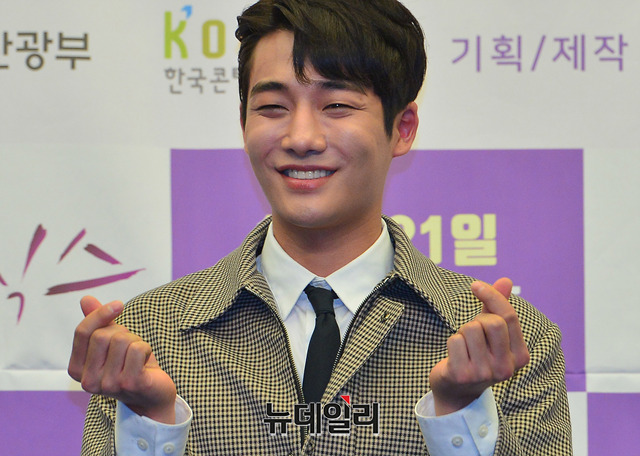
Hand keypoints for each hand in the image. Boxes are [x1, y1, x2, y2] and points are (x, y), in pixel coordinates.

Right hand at [68, 296, 176, 422]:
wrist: (152, 396)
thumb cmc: (130, 366)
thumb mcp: (111, 343)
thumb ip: (98, 323)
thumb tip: (85, 299)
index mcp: (77, 369)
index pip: (82, 332)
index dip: (100, 313)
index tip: (118, 304)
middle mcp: (88, 381)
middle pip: (103, 335)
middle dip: (122, 332)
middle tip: (130, 345)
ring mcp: (108, 385)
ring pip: (121, 340)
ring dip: (135, 341)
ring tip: (138, 356)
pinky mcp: (130, 384)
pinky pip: (138, 349)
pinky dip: (146, 348)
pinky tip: (146, 362)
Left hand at [428, 278, 529, 415]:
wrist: (457, 390)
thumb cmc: (476, 355)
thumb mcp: (491, 333)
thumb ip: (498, 307)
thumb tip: (506, 280)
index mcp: (520, 356)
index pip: (509, 317)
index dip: (492, 296)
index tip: (475, 285)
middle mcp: (506, 368)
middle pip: (492, 322)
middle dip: (476, 320)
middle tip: (471, 334)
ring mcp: (485, 374)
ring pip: (470, 329)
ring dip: (462, 332)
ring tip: (464, 347)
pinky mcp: (463, 376)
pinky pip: (455, 340)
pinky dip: (452, 342)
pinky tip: (455, 357)